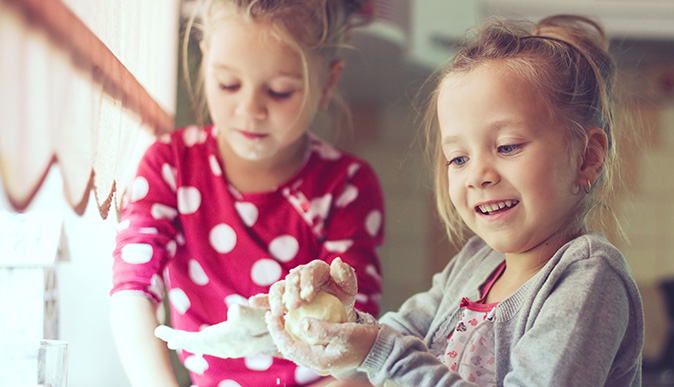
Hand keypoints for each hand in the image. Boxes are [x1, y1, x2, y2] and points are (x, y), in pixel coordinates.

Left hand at [154, 304, 277, 358]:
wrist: (290, 335)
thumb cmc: (275, 320)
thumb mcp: (261, 316)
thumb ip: (246, 315)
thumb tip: (232, 312)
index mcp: (229, 339)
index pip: (197, 341)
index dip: (179, 338)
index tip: (161, 334)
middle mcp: (229, 346)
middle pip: (198, 344)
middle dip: (180, 339)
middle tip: (160, 333)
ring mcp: (235, 348)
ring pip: (206, 346)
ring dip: (191, 341)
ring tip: (176, 338)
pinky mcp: (241, 346)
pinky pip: (216, 345)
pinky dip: (204, 342)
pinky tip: (204, 342)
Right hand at [262, 257, 357, 321]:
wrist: (335, 310)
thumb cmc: (343, 296)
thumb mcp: (349, 287)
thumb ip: (346, 275)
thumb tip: (337, 261)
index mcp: (316, 268)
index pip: (310, 271)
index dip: (308, 281)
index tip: (309, 296)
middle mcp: (300, 274)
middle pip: (292, 279)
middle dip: (292, 292)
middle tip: (294, 306)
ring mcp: (290, 286)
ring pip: (279, 288)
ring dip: (277, 299)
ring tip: (278, 312)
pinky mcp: (283, 298)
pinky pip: (270, 298)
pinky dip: (262, 300)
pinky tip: (253, 303)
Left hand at [265, 311, 377, 374]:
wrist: (377, 350)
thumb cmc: (363, 340)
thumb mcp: (345, 332)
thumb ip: (323, 329)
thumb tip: (302, 322)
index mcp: (318, 361)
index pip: (289, 347)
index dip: (277, 331)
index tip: (272, 314)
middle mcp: (315, 364)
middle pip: (288, 349)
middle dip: (277, 332)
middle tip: (270, 313)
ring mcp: (318, 360)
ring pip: (293, 347)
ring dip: (284, 332)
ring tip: (278, 316)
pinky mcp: (322, 354)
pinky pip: (302, 344)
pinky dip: (295, 332)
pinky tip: (293, 320)